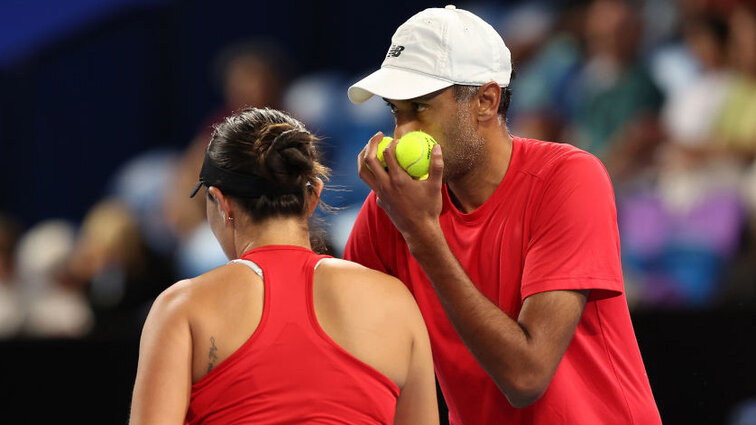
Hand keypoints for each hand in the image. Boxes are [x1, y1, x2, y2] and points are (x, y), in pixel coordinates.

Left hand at [357, 131, 444, 246]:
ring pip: (363, 173)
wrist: (419, 232)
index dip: (391, 143)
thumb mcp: (435, 186)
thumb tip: (438, 147)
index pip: (387, 154)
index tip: (398, 141)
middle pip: (368, 160)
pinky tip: (381, 170)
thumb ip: (437, 165)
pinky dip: (372, 174)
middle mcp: (385, 186)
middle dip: (371, 144)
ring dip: (363, 158)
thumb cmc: (429, 208)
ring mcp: (379, 195)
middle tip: (379, 135)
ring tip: (369, 148)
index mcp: (398, 180)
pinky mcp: (379, 201)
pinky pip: (371, 184)